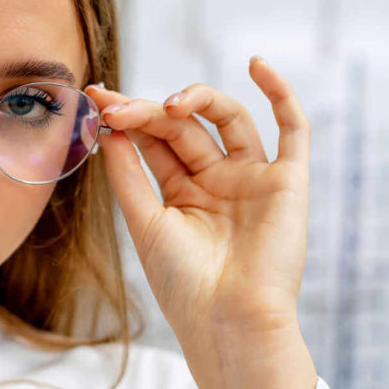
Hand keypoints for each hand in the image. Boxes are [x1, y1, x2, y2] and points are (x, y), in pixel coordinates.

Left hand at [85, 56, 317, 388]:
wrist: (227, 323)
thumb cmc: (183, 284)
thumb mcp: (145, 221)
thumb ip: (128, 174)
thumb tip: (106, 127)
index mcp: (182, 191)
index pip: (153, 140)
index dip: (128, 116)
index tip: (96, 96)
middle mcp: (217, 180)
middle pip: (183, 127)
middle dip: (149, 111)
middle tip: (116, 106)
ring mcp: (252, 178)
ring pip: (226, 119)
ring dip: (197, 100)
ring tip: (168, 104)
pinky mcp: (287, 182)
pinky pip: (293, 130)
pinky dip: (280, 94)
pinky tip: (256, 65)